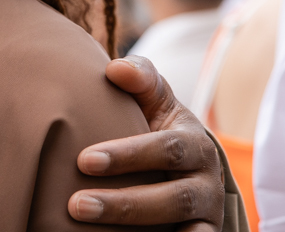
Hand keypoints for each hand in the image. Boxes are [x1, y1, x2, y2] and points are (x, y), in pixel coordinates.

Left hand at [68, 56, 224, 230]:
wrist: (182, 164)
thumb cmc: (155, 126)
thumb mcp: (154, 99)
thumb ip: (140, 79)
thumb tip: (115, 69)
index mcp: (196, 144)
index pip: (166, 150)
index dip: (127, 156)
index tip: (84, 160)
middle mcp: (207, 184)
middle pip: (172, 199)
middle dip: (124, 204)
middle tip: (77, 205)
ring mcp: (207, 216)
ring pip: (181, 229)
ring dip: (134, 229)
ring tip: (88, 221)